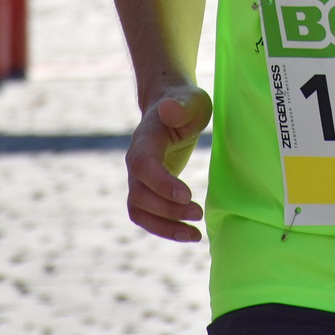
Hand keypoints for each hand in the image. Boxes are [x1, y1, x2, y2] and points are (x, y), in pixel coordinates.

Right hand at [126, 84, 212, 241]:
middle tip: (198, 213)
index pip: (143, 165)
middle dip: (168, 209)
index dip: (161, 183)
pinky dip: (164, 229)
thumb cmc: (186, 104)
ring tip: (195, 234)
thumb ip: (181, 105)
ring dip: (165, 227)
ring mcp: (137, 178)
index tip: (187, 195)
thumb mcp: (192, 100)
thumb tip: (168, 108)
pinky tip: (189, 233)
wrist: (171, 108)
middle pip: (139, 194)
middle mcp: (135, 160)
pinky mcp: (146, 190)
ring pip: (139, 210)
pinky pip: (146, 216)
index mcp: (146, 138)